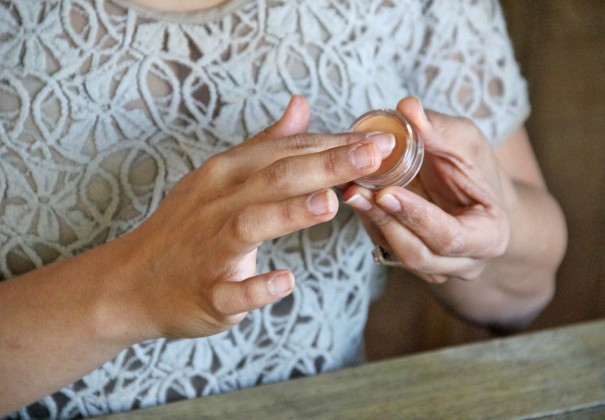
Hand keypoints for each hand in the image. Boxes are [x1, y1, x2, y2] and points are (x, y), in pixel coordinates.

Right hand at [116, 95, 395, 338]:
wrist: (132, 281)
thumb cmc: (187, 226)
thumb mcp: (221, 176)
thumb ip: (266, 144)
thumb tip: (301, 105)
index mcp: (227, 174)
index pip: (286, 153)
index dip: (335, 145)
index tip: (381, 139)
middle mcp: (218, 205)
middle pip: (275, 179)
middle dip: (327, 164)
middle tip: (375, 155)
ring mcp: (210, 250)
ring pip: (250, 225)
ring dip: (289, 213)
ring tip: (330, 202)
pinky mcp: (207, 292)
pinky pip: (232, 291)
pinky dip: (257, 287)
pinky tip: (285, 281)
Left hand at [344, 97, 511, 283]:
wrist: (477, 195)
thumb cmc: (478, 168)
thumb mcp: (467, 142)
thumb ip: (441, 129)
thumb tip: (407, 108)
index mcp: (489, 237)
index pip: (450, 237)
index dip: (417, 216)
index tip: (387, 192)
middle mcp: (464, 262)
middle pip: (418, 253)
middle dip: (385, 221)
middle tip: (357, 191)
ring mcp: (437, 268)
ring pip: (398, 254)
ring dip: (372, 222)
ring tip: (351, 191)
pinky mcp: (412, 261)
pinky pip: (386, 247)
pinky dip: (369, 222)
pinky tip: (354, 197)